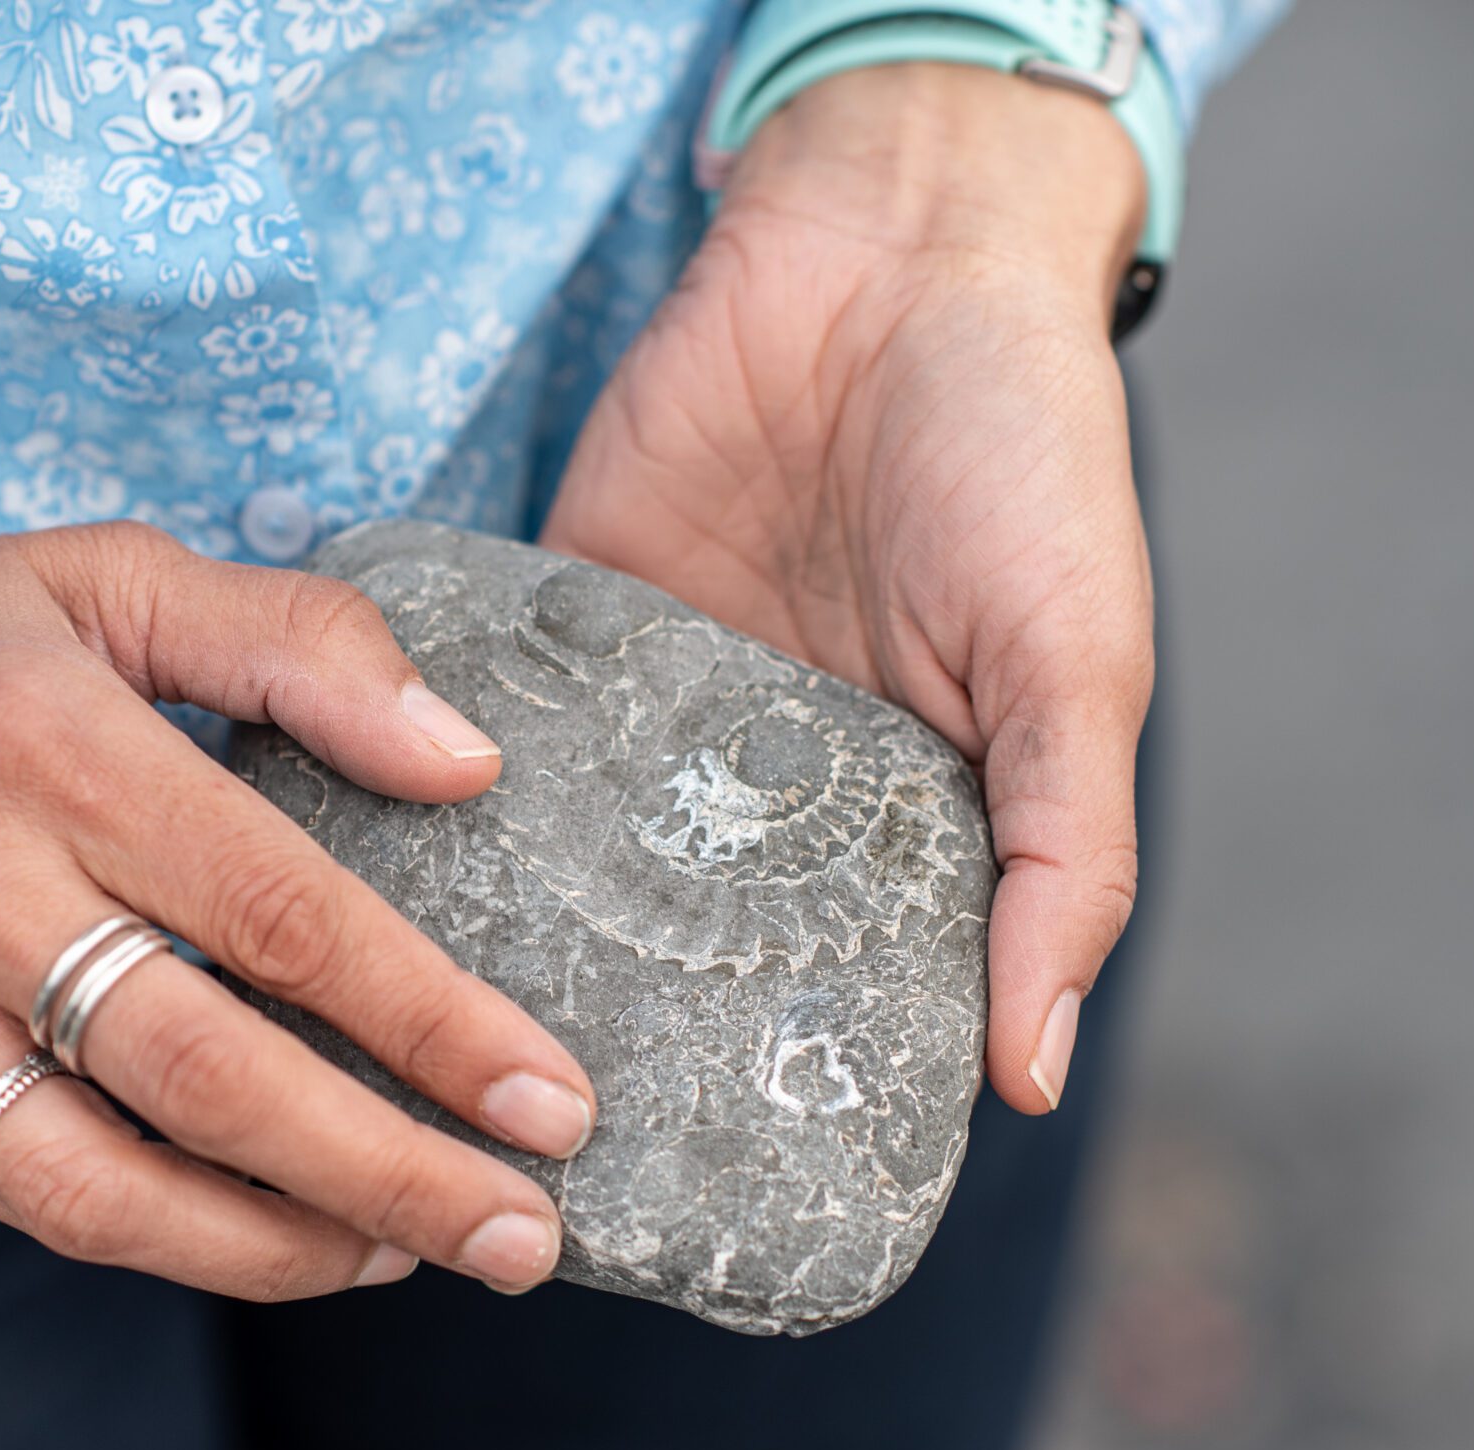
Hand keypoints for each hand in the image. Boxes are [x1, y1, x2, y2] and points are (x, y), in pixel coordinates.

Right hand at [0, 523, 594, 1297]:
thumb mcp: (102, 575)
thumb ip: (295, 643)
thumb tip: (468, 762)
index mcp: (47, 746)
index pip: (279, 913)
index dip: (430, 1024)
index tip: (552, 1100)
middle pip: (212, 1079)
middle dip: (389, 1177)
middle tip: (524, 1232)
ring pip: (110, 1187)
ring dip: (282, 1246)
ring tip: (415, 1254)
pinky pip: (32, 1200)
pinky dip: (169, 1241)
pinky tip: (275, 1234)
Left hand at [544, 63, 1154, 1114]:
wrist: (887, 244)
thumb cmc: (1020, 452)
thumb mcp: (1077, 665)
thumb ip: (1064, 859)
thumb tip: (1033, 1078)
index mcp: (901, 821)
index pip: (838, 987)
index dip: (788, 1081)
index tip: (716, 1182)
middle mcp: (766, 790)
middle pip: (683, 948)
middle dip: (621, 1036)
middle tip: (544, 1149)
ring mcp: (658, 712)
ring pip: (575, 861)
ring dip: (522, 936)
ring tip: (449, 1047)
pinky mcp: (570, 626)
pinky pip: (502, 731)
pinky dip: (453, 791)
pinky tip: (396, 883)